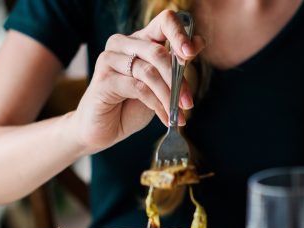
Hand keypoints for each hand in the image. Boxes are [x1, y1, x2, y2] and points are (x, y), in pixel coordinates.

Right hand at [71, 10, 204, 153]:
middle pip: (158, 52)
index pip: (164, 22)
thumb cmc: (132, 105)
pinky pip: (138, 88)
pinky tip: (165, 118)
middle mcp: (123, 43)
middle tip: (188, 103)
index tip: (191, 55)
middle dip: (178, 80)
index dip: (180, 35)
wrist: (104, 129)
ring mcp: (110, 59)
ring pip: (149, 72)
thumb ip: (176, 64)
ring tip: (179, 114)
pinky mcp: (104, 79)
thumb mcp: (160, 84)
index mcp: (140, 40)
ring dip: (168, 96)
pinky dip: (156, 105)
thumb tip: (199, 42)